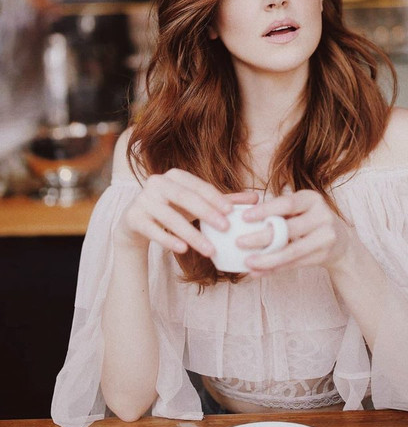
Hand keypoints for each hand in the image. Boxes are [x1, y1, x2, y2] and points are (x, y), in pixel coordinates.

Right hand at [115, 169, 257, 255]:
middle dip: (207, 213)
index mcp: (175, 176)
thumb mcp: (196, 205)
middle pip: (185, 198)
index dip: (215, 199)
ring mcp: (143, 199)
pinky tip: (183, 250)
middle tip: (226, 229)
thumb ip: (223, 201)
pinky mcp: (133, 217)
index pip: (199, 186)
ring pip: (170, 218)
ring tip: (209, 250)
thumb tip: (256, 198)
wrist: (135, 223)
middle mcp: (157, 182)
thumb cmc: (173, 210)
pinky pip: (153, 229)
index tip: (232, 213)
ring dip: (191, 234)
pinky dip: (168, 239)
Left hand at [239, 190, 349, 275]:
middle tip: (240, 242)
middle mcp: (322, 215)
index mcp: (312, 199)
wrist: (340, 241)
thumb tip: (244, 220)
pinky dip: (274, 269)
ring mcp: (325, 236)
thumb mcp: (300, 209)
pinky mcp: (323, 255)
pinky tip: (258, 271)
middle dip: (261, 237)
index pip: (287, 203)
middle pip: (288, 229)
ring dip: (267, 259)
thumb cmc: (309, 220)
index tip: (244, 217)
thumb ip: (279, 212)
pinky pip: (294, 264)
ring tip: (248, 262)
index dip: (265, 210)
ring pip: (291, 251)